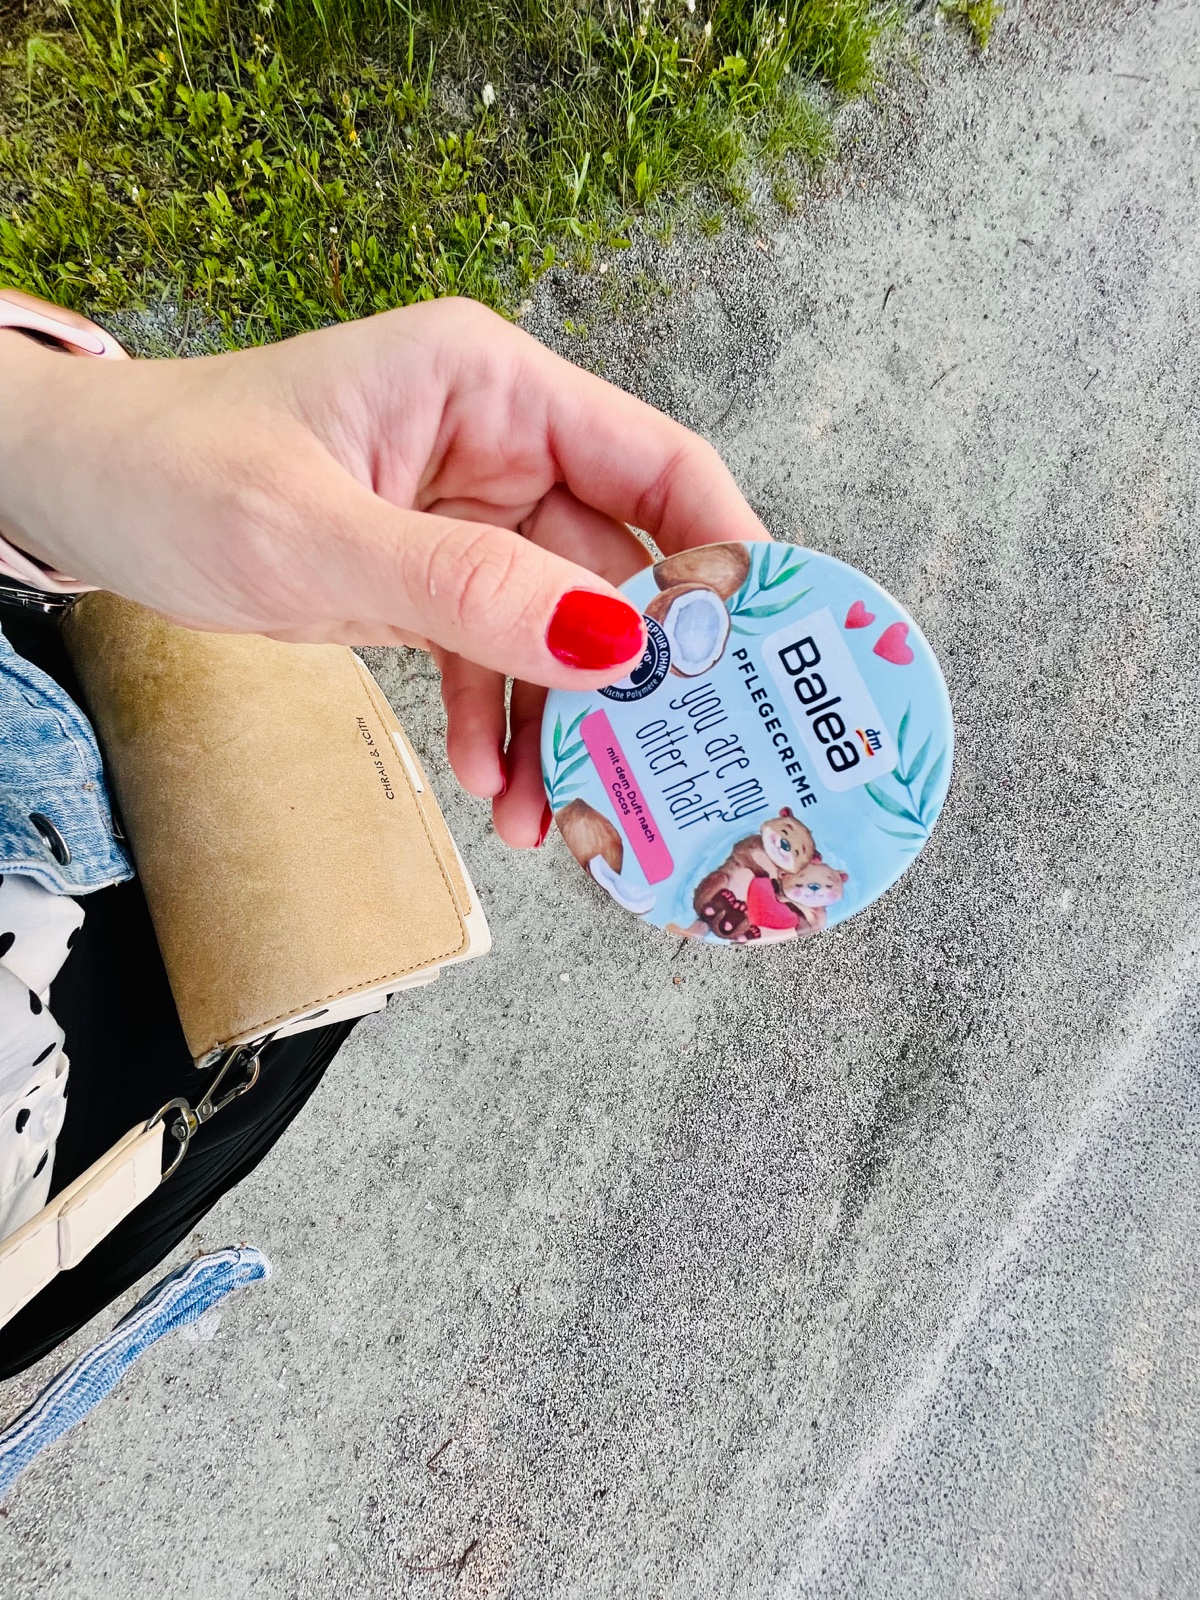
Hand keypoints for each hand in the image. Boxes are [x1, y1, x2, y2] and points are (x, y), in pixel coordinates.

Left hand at [0, 295, 766, 844]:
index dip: (725, 556)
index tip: (764, 656)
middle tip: (662, 770)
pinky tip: (494, 782)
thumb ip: (464, 590)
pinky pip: (496, 659)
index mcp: (491, 388)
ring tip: (557, 814)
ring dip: (564, 724)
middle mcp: (498, 447)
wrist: (80, 498)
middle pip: (619, 568)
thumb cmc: (175, 473)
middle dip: (634, 678)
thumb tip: (610, 645)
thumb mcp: (316, 535)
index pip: (657, 464)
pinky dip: (500, 722)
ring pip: (560, 631)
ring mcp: (468, 520)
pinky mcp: (433, 580)